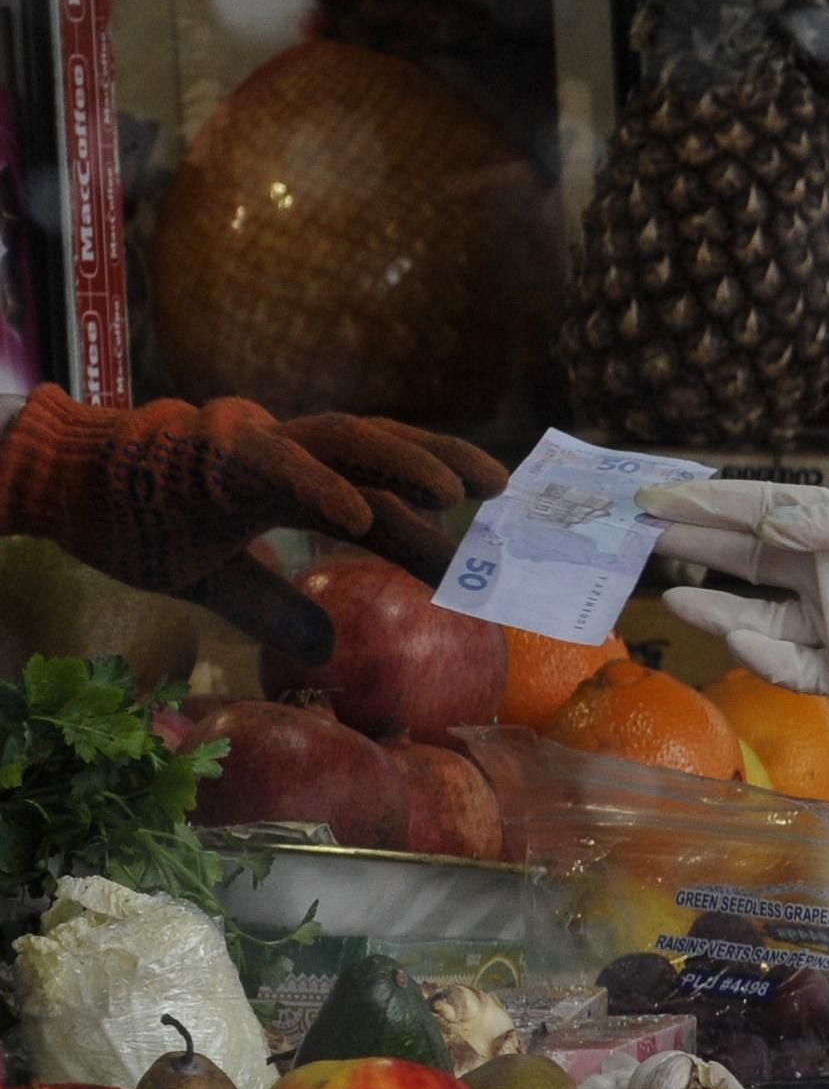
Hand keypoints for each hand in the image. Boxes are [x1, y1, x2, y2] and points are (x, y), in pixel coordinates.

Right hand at [0, 389, 504, 657]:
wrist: (60, 483)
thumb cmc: (134, 523)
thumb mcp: (212, 579)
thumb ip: (271, 606)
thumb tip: (326, 649)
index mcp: (290, 478)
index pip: (376, 496)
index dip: (428, 527)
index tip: (483, 560)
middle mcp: (284, 449)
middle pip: (383, 449)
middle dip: (446, 466)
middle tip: (508, 496)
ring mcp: (252, 440)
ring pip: (346, 439)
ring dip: (405, 463)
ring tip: (458, 494)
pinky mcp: (212, 446)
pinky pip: (275, 461)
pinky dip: (319, 484)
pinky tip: (359, 516)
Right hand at [647, 475, 828, 699]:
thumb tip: (770, 526)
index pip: (761, 509)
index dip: (707, 504)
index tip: (651, 495)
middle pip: (745, 560)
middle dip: (694, 548)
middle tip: (636, 538)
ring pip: (757, 618)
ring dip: (714, 607)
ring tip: (671, 591)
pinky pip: (796, 668)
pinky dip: (762, 656)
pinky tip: (738, 634)